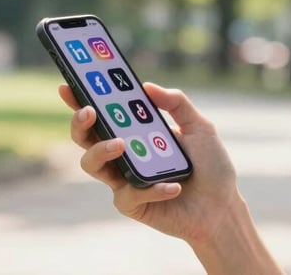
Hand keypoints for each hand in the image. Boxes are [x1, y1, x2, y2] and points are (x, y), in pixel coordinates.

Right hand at [59, 82, 238, 243]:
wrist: (222, 206)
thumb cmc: (209, 165)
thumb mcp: (199, 127)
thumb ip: (177, 104)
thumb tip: (147, 86)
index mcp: (134, 132)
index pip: (101, 113)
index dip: (80, 99)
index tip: (68, 85)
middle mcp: (123, 154)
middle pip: (85, 138)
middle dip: (80, 123)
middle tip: (89, 112)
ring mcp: (123, 180)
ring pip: (91, 165)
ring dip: (101, 151)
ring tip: (121, 144)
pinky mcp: (131, 204)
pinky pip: (129, 194)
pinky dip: (152, 187)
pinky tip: (174, 186)